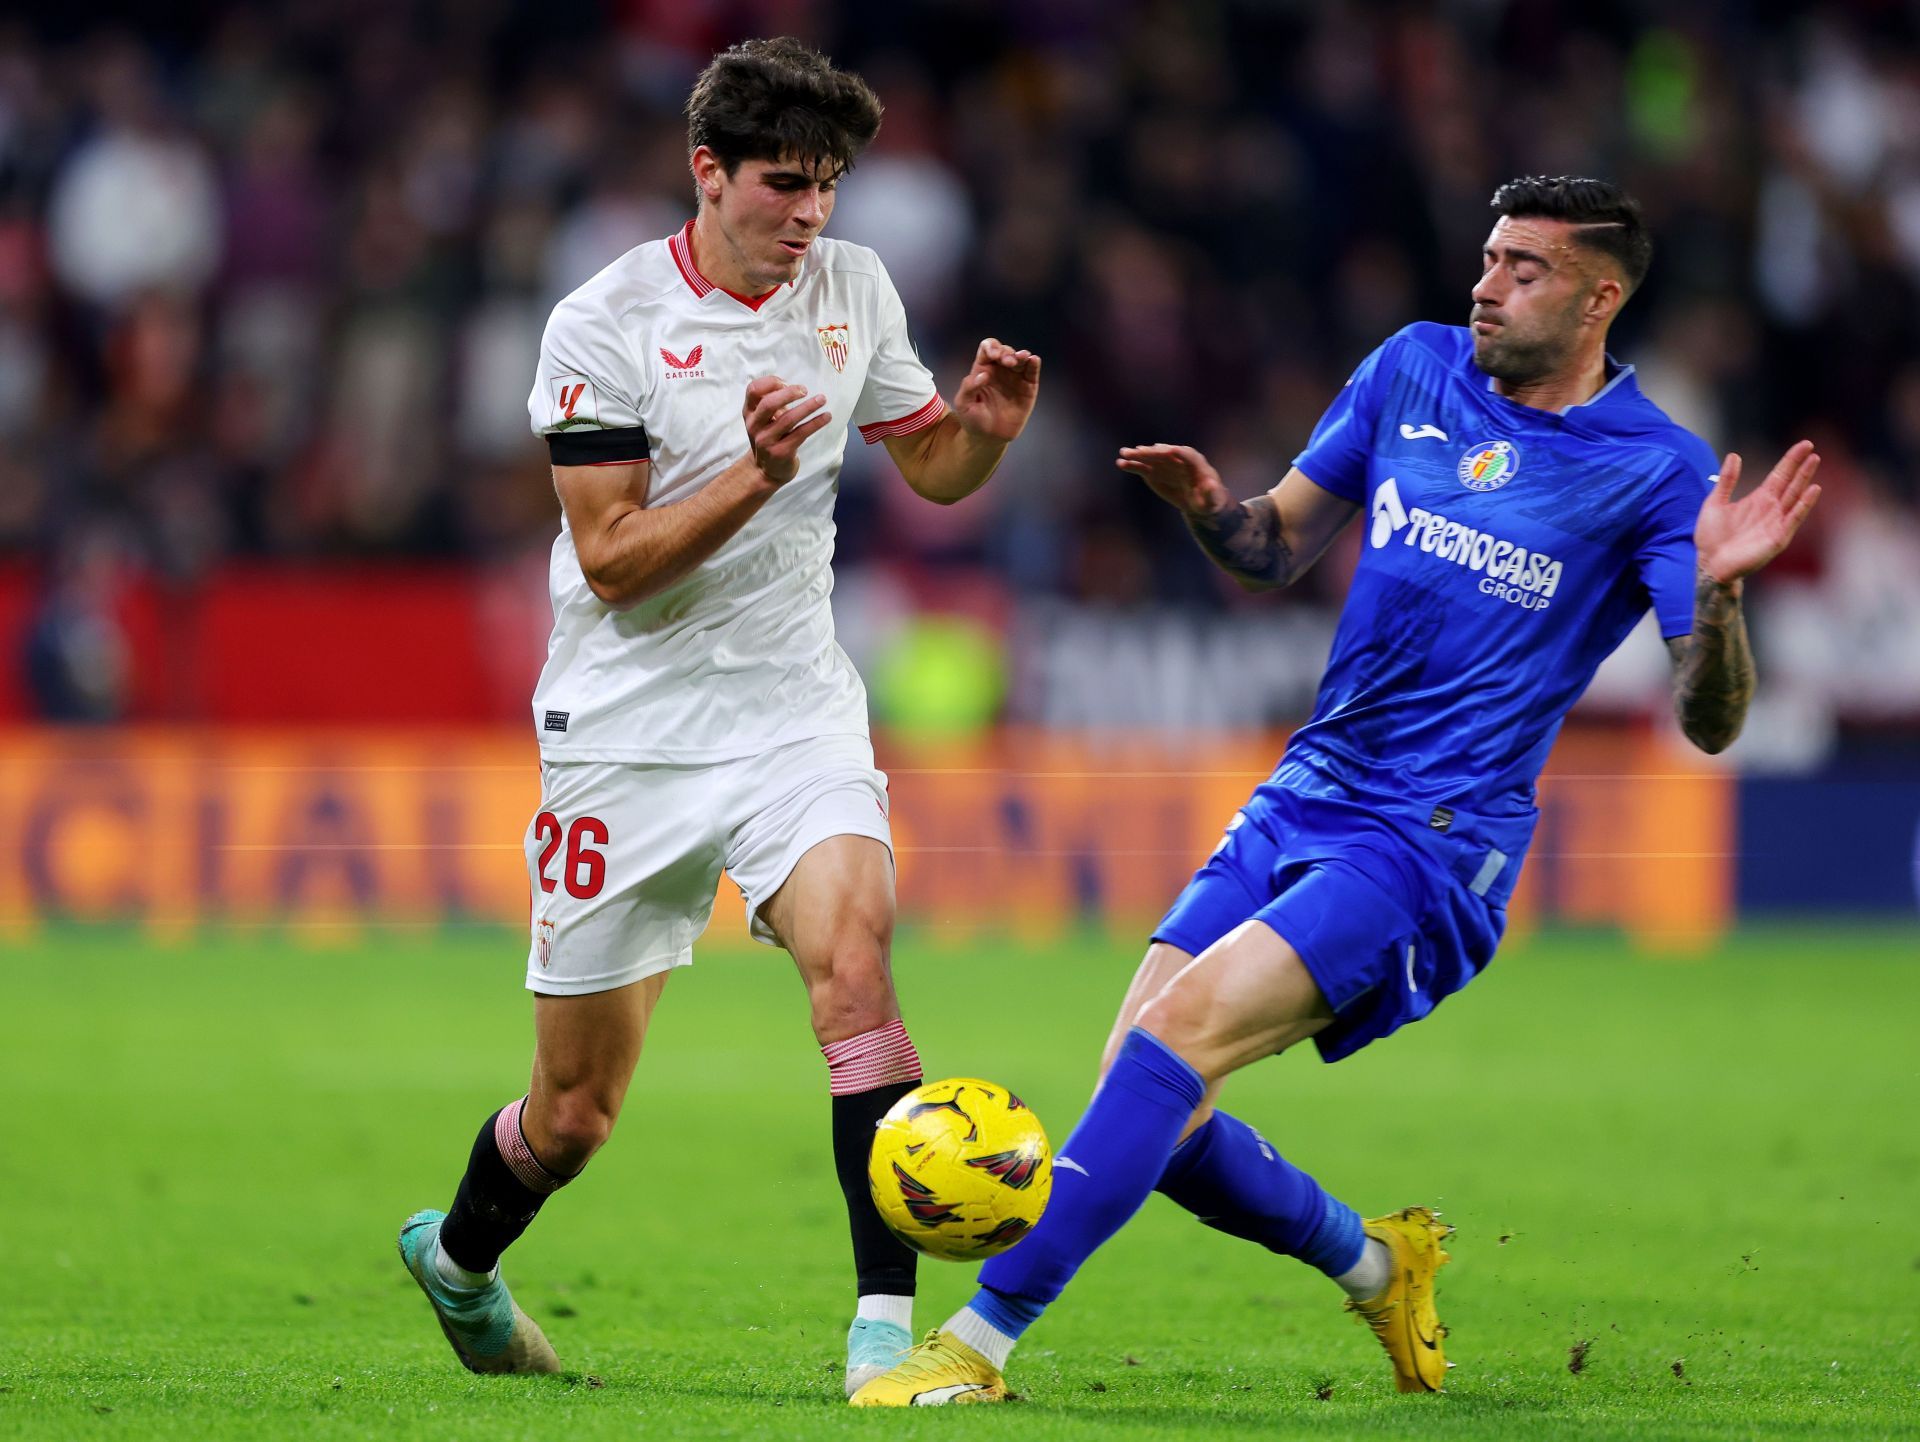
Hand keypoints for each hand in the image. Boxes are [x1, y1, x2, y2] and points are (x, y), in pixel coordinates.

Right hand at [743, 376, 830, 484]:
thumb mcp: (764, 419)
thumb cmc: (769, 438)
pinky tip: (826, 416)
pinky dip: (816, 423)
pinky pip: (801, 433)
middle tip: (804, 390)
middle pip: (768, 403)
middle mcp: (755, 426)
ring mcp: (767, 440)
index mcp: (749, 413)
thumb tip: (793, 386)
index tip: (785, 382)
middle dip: (789, 393)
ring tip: (822, 399)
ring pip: (788, 419)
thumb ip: (773, 402)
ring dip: (808, 407)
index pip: (753, 390)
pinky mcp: (781, 452)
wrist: (765, 471)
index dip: (770, 382)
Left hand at [951, 338, 1039, 441]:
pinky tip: (1033, 360)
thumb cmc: (973, 419)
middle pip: (1005, 351)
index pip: (988, 349)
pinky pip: (1032, 372)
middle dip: (1007, 352)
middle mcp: (1000, 370)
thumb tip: (983, 374)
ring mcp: (1015, 378)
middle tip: (1008, 362)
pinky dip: (1034, 364)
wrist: (988, 438)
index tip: (994, 356)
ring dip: (1021, 355)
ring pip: (1020, 359)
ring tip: (1022, 358)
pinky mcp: (1027, 388)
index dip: (992, 347)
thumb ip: (968, 387)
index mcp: (983, 369)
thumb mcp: (963, 404)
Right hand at [1116, 443, 1233, 518]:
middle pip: (1164, 452)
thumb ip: (1212, 493)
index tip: (1164, 450)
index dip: (1175, 452)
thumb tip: (1211, 485)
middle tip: (1138, 450)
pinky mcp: (1156, 472)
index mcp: (1196, 462)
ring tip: (1123, 454)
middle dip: (1152, 452)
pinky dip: (1133, 465)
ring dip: (1137, 455)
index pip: (1185, 454)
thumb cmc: (1209, 500)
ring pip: (1151, 458)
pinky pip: (1143, 467)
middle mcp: (1179, 458)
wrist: (1199, 502)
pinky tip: (1121, 464)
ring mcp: (1166, 464)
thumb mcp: (1213, 500)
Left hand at [1695, 440, 1821, 585]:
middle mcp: (1771, 508)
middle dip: (1801, 466)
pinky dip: (1804, 505)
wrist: (1709, 563)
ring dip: (1804, 480)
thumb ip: (1726, 480)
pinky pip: (1793, 519)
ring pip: (1795, 497)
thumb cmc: (1711, 536)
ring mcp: (1776, 522)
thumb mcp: (1715, 503)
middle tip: (1812, 448)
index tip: (1804, 445)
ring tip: (1813, 462)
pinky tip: (1813, 490)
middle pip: (1790, 483)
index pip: (1779, 475)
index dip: (1791, 460)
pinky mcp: (1778, 537)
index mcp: (1758, 499)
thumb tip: (1734, 455)